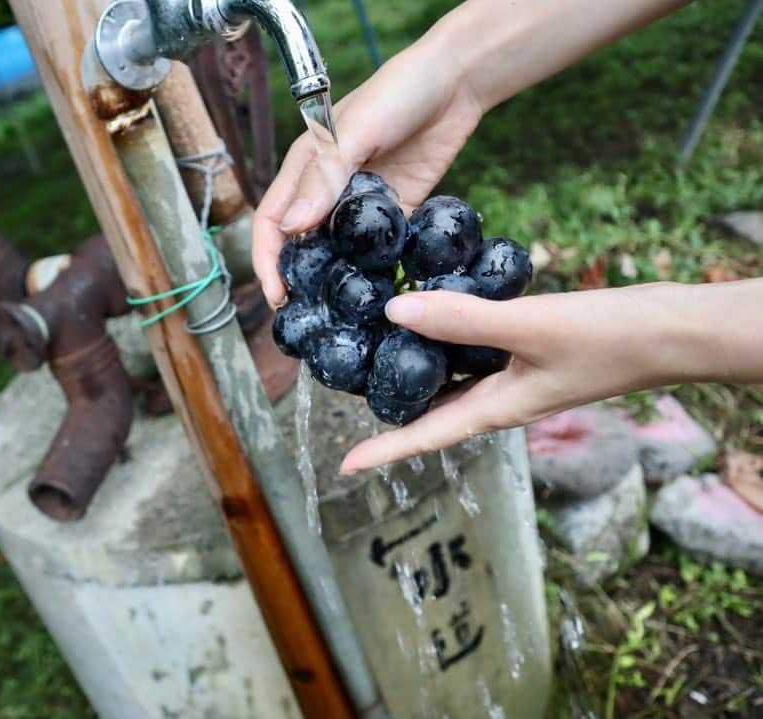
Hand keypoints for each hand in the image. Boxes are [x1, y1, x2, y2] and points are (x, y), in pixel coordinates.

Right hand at [253, 34, 483, 306]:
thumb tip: (293, 228)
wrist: (456, 82)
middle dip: (297, 281)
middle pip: (301, 244)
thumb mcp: (355, 132)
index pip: (273, 222)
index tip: (277, 294)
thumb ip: (325, 178)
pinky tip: (380, 293)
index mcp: (305, 169)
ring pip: (338, 251)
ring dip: (334, 281)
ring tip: (339, 315)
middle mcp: (327, 191)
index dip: (268, 260)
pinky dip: (375, 270)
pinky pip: (379, 248)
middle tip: (305, 318)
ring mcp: (361, 204)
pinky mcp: (395, 211)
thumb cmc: (396, 93)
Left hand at [339, 280, 762, 473]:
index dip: (382, 453)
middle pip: (431, 413)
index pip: (425, 438)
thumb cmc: (609, 338)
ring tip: (374, 353)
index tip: (343, 465)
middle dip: (389, 410)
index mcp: (496, 409)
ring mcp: (515, 380)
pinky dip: (448, 340)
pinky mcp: (527, 354)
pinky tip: (435, 315)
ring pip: (451, 382)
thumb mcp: (530, 327)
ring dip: (414, 372)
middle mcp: (500, 401)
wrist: (671, 331)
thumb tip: (394, 312)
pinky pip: (474, 354)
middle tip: (345, 390)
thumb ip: (463, 320)